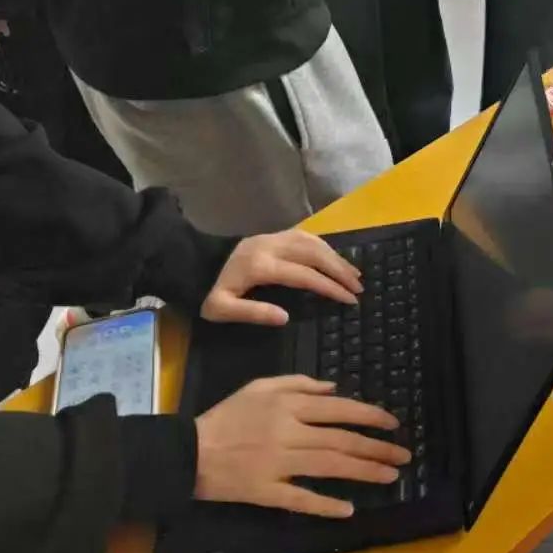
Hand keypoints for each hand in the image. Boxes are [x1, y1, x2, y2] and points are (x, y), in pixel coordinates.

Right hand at [194, 376, 408, 515]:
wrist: (189, 451)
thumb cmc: (227, 415)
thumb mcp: (261, 386)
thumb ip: (300, 384)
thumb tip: (335, 388)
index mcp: (288, 405)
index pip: (339, 409)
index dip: (370, 416)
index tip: (393, 423)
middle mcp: (288, 432)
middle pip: (340, 440)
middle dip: (376, 448)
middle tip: (404, 456)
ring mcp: (278, 463)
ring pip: (329, 466)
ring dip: (363, 472)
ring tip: (390, 476)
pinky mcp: (265, 491)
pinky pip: (300, 499)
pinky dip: (325, 505)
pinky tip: (348, 509)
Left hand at [201, 230, 364, 324]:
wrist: (193, 264)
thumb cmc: (209, 293)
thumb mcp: (220, 310)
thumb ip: (253, 313)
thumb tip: (285, 317)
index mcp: (260, 266)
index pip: (303, 275)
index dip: (329, 286)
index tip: (349, 300)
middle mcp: (271, 246)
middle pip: (314, 254)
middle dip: (340, 270)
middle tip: (359, 288)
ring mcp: (273, 237)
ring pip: (313, 242)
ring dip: (336, 257)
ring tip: (354, 274)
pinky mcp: (274, 234)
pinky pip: (306, 236)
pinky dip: (325, 247)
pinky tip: (334, 259)